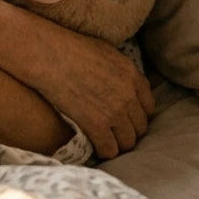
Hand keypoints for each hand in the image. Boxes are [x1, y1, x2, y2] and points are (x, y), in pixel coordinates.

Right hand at [0, 0, 154, 159]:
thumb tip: (122, 80)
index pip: (148, 106)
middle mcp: (128, 94)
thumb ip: (121, 70)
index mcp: (132, 74)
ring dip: (118, 143)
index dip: (137, 114)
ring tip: (105, 140)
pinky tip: (95, 146)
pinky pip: (110, 149)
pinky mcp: (96, 124)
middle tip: (114, 132)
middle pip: (140, 126)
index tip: (127, 118)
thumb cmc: (71, 48)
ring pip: (128, 142)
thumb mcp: (106, 51)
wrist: (49, 56)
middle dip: (129, 130)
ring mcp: (114, 111)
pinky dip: (104, 151)